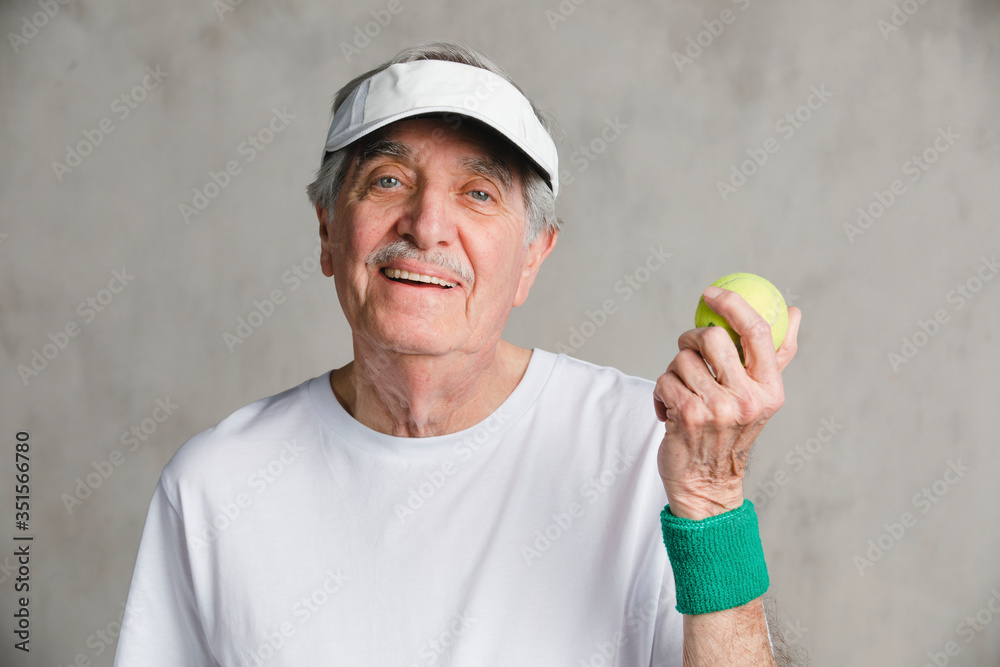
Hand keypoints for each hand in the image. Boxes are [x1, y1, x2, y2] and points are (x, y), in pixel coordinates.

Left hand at [653, 286, 800, 519]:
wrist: (706, 484)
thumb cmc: (731, 433)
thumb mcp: (760, 398)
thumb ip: (776, 356)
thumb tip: (793, 312)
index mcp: (770, 390)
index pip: (757, 332)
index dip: (733, 304)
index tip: (712, 293)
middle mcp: (747, 399)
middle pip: (712, 337)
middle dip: (692, 339)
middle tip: (688, 349)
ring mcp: (716, 409)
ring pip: (682, 358)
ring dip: (674, 371)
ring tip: (683, 392)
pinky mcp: (687, 416)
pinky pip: (664, 379)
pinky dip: (660, 391)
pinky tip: (669, 409)